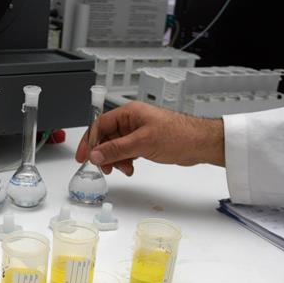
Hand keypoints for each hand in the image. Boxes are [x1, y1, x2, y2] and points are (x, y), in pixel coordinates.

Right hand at [74, 101, 224, 175]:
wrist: (200, 143)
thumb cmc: (179, 134)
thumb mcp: (142, 143)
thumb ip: (116, 149)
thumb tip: (95, 155)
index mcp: (129, 113)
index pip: (100, 125)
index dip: (89, 141)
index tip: (83, 156)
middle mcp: (132, 121)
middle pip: (106, 137)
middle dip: (104, 154)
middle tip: (103, 167)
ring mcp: (138, 132)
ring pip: (116, 147)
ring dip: (116, 160)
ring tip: (123, 169)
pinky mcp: (145, 143)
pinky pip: (127, 152)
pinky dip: (125, 161)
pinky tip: (130, 168)